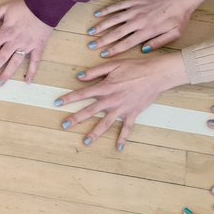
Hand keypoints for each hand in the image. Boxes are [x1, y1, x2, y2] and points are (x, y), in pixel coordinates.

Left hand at [0, 0, 51, 84]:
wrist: (45, 4)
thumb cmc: (24, 5)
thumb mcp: (5, 7)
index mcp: (6, 32)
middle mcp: (15, 42)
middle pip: (1, 58)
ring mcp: (27, 46)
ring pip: (15, 63)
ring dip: (7, 74)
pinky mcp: (38, 47)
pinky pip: (35, 61)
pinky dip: (32, 72)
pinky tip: (27, 82)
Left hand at [56, 52, 187, 149]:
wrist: (157, 74)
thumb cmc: (135, 67)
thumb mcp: (114, 65)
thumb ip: (96, 71)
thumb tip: (79, 76)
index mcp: (105, 87)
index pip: (82, 94)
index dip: (68, 98)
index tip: (56, 103)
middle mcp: (111, 100)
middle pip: (90, 111)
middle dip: (76, 119)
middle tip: (64, 125)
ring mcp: (122, 109)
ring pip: (105, 123)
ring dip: (95, 133)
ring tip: (85, 142)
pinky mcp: (132, 113)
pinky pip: (126, 128)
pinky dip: (123, 139)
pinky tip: (118, 148)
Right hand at [87, 0, 210, 57]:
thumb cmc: (179, 17)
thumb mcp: (175, 34)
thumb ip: (159, 43)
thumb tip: (144, 49)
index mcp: (147, 31)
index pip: (126, 43)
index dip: (113, 50)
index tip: (103, 54)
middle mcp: (138, 21)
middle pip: (116, 33)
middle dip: (102, 40)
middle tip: (91, 45)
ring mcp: (135, 10)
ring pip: (114, 19)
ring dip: (101, 25)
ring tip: (90, 32)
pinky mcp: (135, 1)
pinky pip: (118, 5)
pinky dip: (107, 10)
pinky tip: (98, 13)